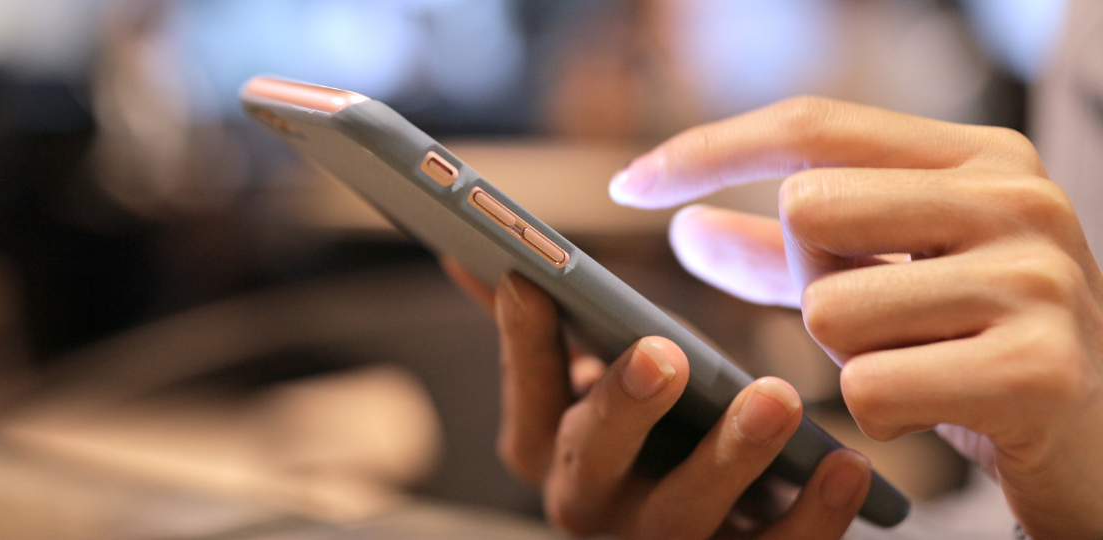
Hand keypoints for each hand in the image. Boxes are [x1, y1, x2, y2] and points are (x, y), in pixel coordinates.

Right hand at [442, 260, 870, 538]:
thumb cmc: (641, 441)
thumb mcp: (583, 389)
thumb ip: (541, 333)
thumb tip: (467, 256)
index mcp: (548, 447)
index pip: (526, 390)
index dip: (524, 342)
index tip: (530, 281)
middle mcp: (590, 505)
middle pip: (591, 461)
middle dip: (622, 406)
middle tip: (662, 352)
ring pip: (682, 518)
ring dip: (729, 460)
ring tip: (775, 399)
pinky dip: (811, 517)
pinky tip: (846, 467)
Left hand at [609, 96, 1102, 538]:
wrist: (1098, 445)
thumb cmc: (970, 350)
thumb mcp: (881, 279)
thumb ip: (782, 252)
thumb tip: (681, 227)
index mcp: (981, 156)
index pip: (812, 125)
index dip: (710, 149)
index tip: (629, 184)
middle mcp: (1020, 199)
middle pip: (808, 209)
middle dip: (808, 282)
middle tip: (877, 321)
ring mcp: (1038, 282)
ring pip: (830, 311)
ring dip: (846, 360)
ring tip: (920, 366)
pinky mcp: (1038, 372)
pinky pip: (869, 391)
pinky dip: (878, 418)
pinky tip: (935, 412)